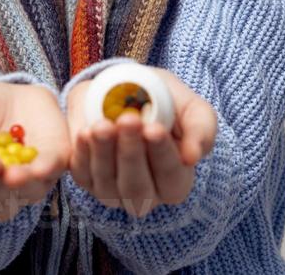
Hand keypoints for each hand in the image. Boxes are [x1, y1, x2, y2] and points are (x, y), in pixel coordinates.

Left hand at [66, 65, 217, 217]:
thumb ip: (202, 131)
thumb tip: (192, 156)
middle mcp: (144, 194)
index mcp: (175, 181)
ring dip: (103, 154)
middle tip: (128, 120)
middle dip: (131, 154)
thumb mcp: (192, 109)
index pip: (171, 178)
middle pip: (137, 188)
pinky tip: (85, 132)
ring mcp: (112, 191)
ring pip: (106, 185)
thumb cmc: (167, 103)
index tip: (154, 128)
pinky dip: (82, 155)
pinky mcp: (87, 179)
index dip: (162, 155)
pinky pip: (82, 175)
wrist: (128, 89)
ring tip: (103, 125)